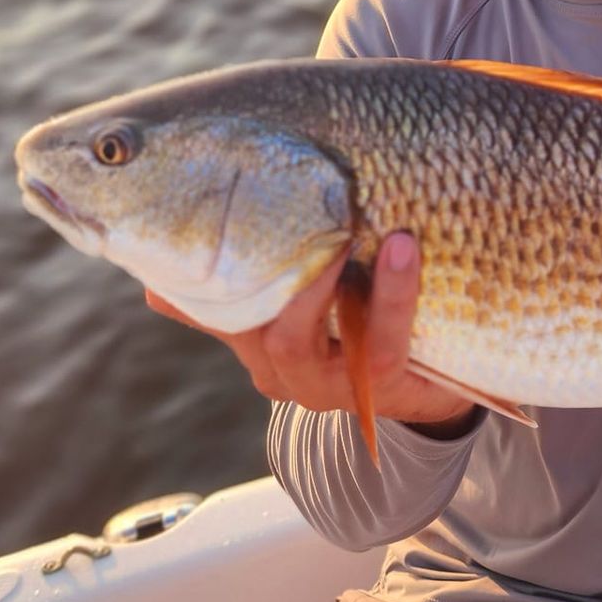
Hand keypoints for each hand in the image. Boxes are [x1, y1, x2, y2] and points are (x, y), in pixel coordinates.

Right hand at [146, 233, 476, 433]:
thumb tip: (171, 270)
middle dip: (260, 272)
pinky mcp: (378, 388)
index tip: (181, 227)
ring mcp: (325, 387)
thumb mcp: (307, 301)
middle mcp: (281, 371)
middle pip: (247, 327)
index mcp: (257, 344)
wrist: (430, 386)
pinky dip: (392, 293)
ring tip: (352, 227)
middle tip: (286, 213)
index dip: (191, 277)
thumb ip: (257, 281)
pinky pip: (378, 345)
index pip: (213, 309)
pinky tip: (402, 248)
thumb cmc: (363, 324)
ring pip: (299, 341)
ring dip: (323, 280)